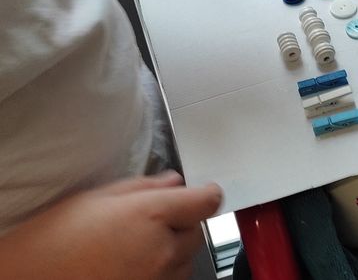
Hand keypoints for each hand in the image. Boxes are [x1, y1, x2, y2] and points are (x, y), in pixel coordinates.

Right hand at [0, 172, 221, 279]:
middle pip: (197, 232)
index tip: (203, 192)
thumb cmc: (55, 239)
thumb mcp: (100, 196)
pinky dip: (161, 274)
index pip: (207, 201)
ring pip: (185, 261)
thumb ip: (146, 186)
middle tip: (153, 222)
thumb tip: (175, 182)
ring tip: (136, 249)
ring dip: (173, 252)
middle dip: (184, 223)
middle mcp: (161, 251)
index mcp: (152, 215)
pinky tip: (132, 268)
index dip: (206, 194)